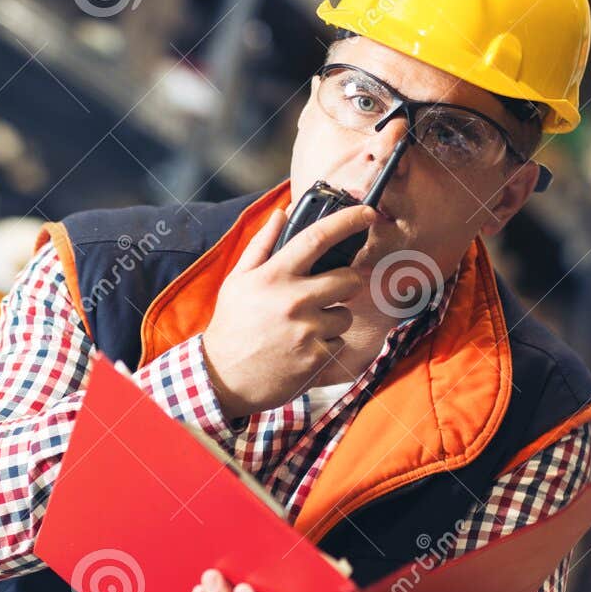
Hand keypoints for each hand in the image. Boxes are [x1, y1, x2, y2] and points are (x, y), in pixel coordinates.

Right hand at [199, 205, 375, 419]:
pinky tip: (303, 349)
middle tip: (329, 291)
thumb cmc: (232, 325)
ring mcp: (308, 331)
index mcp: (275, 276)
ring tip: (305, 328)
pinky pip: (339, 343)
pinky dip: (327, 346)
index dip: (348, 220)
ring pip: (345, 315)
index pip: (318, 238)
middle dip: (346, 282)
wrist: (223, 378)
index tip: (367, 213)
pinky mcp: (317, 358)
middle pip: (349, 279)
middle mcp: (294, 300)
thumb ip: (263, 244)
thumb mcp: (239, 280)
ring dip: (333, 319)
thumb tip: (282, 213)